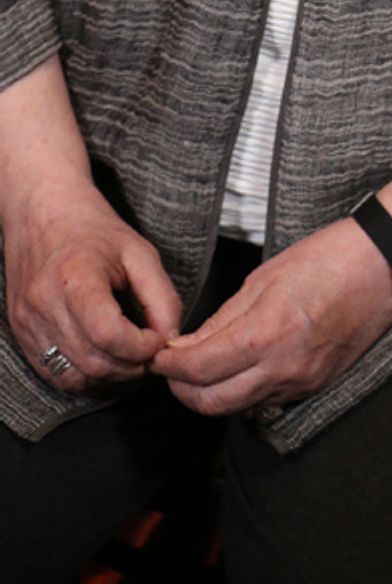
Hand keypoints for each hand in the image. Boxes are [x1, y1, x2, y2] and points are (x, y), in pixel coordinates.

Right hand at [3, 181, 180, 391]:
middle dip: (131, 368)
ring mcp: (28, 323)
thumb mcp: (139, 252)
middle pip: (92, 361)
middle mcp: (44, 304)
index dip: (140, 348)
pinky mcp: (21, 335)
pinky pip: (54, 374)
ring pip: (73, 376)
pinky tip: (104, 362)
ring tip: (131, 361)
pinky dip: (84, 377)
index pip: (108, 334)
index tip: (157, 339)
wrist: (43, 213)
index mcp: (75, 277)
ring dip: (109, 378)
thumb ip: (161, 297)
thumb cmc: (93, 229)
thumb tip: (170, 339)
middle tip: (150, 355)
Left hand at [152, 218, 391, 414]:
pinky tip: (239, 371)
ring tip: (201, 371)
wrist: (383, 267)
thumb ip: (224, 317)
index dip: (169, 367)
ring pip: (238, 408)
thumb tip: (189, 346)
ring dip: (211, 396)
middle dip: (183, 391)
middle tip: (173, 370)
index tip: (158, 357)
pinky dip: (243, 393)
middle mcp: (282, 367)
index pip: (199, 369)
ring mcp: (301, 382)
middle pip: (212, 403)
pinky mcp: (315, 387)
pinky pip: (266, 402)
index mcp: (266, 332)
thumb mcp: (264, 277)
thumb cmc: (326, 258)